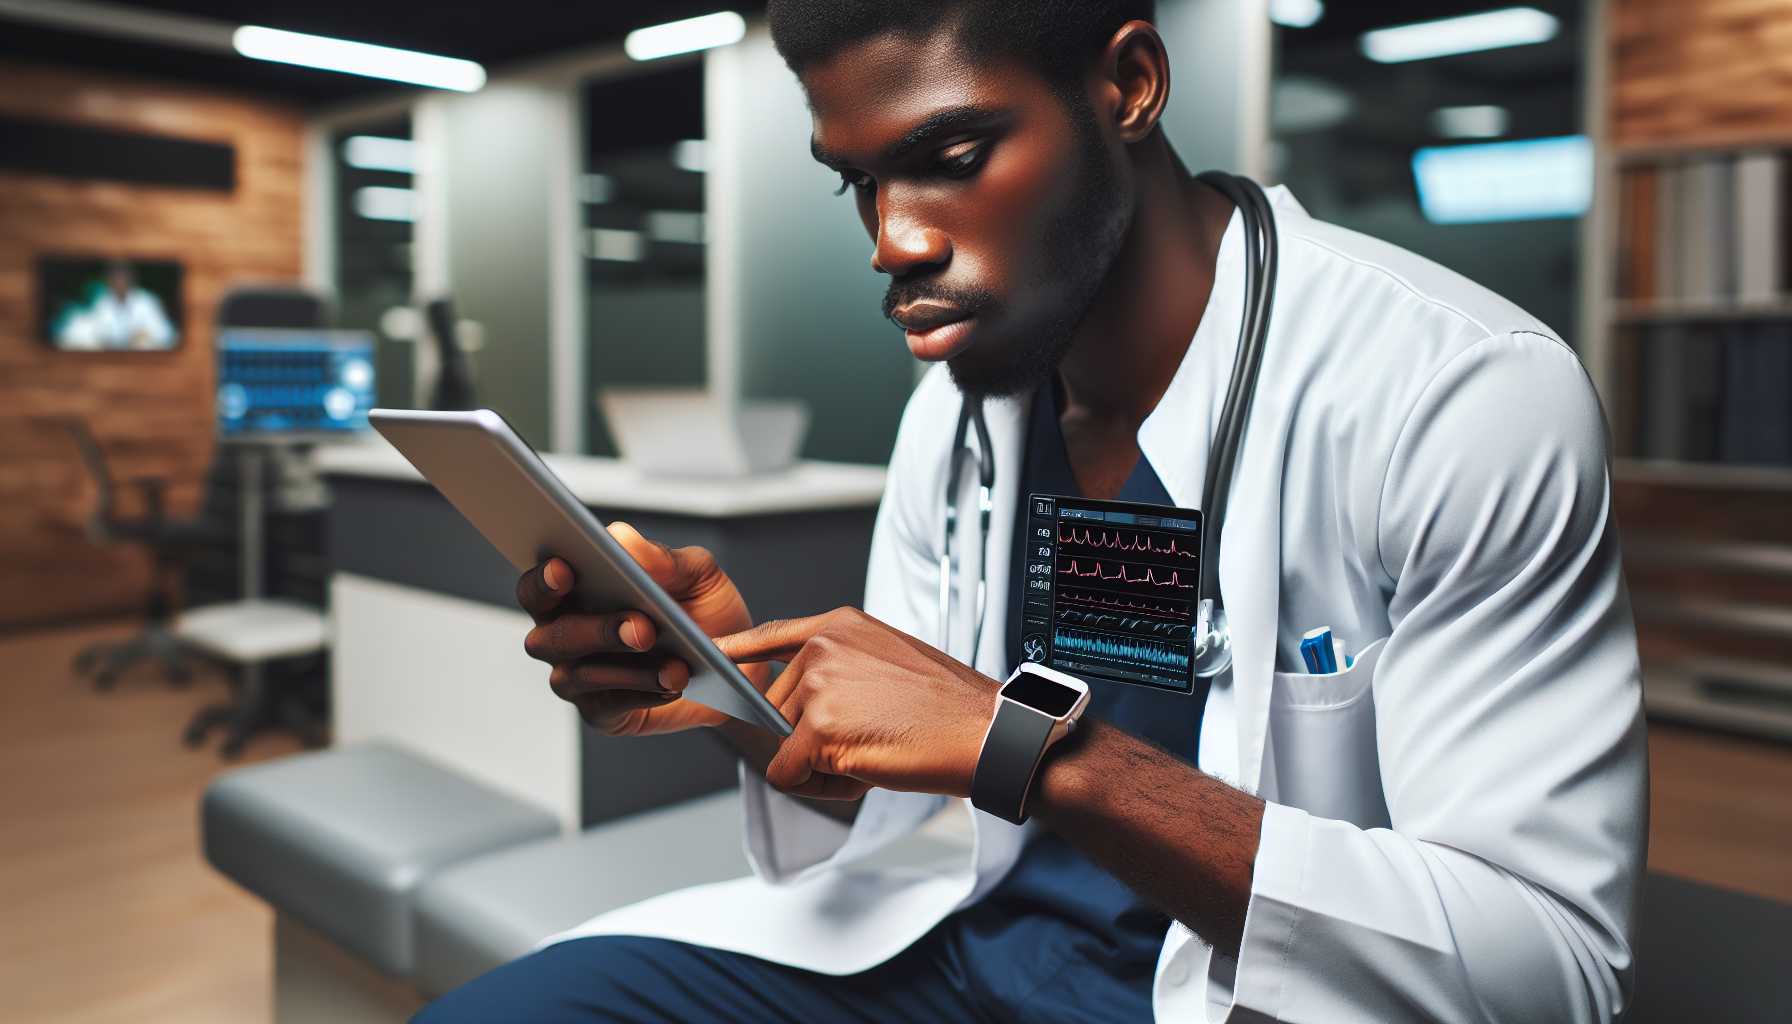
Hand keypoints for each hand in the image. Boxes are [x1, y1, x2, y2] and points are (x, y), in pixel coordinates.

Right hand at [515, 522, 768, 735]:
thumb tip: (621, 537)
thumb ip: (661, 557)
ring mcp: (578, 678)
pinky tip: (673, 683)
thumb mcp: (696, 574)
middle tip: (642, 627)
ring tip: (676, 666)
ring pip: (577, 675)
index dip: (544, 578)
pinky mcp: (602, 712)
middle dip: (596, 629)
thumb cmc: (701, 609)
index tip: (565, 569)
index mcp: (574, 592)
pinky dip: (642, 693)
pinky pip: (609, 705)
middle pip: (550, 635)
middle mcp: (564, 634)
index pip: (537, 585)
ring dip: (628, 669)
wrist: (737, 663)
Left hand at [716, 607, 998, 799]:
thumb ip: (839, 668)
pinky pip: (786, 774)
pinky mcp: (817, 730)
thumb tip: (804, 701)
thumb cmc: (947, 705)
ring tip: (873, 753)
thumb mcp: (887, 659)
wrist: (983, 730)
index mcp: (838, 626)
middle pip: (777, 708)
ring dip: (819, 765)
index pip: (770, 636)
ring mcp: (817, 686)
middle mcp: (821, 648)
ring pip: (782, 745)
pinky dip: (819, 789)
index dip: (740, 654)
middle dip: (812, 738)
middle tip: (869, 740)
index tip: (715, 661)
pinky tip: (861, 774)